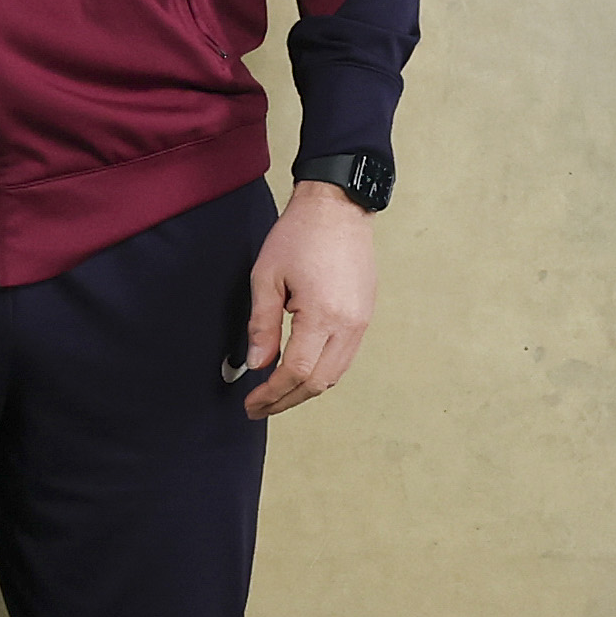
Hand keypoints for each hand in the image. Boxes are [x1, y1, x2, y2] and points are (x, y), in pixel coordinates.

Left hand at [236, 183, 378, 415]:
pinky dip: (321, 373)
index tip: (250, 403)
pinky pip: (344, 357)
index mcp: (323, 315)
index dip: (271, 393)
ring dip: (304, 390)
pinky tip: (299, 374)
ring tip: (275, 396)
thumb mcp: (266, 278)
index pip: (295, 371)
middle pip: (319, 382)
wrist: (338, 208)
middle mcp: (349, 325)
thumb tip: (257, 365)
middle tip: (258, 408)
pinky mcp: (365, 316)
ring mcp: (362, 322)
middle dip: (286, 400)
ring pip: (335, 374)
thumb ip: (262, 325)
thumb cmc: (300, 236)